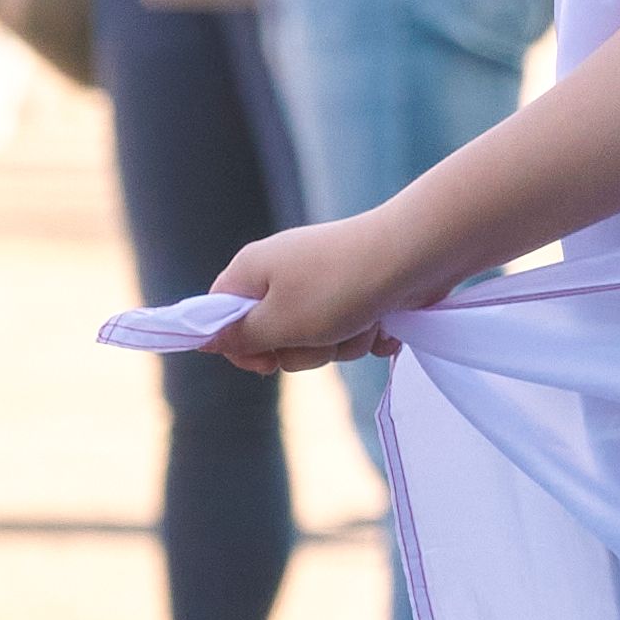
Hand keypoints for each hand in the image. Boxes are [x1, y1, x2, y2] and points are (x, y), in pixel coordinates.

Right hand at [205, 212, 427, 370]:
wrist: (415, 255)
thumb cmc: (339, 289)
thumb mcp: (278, 322)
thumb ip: (240, 337)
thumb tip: (204, 340)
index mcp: (253, 270)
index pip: (221, 315)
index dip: (240, 346)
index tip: (267, 364)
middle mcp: (285, 272)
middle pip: (275, 336)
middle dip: (305, 350)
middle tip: (324, 334)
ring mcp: (325, 282)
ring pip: (320, 340)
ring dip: (343, 344)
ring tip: (361, 321)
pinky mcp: (361, 293)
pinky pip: (353, 331)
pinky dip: (369, 333)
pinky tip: (384, 320)